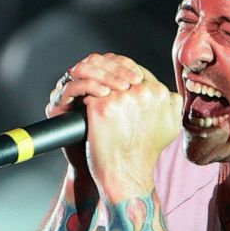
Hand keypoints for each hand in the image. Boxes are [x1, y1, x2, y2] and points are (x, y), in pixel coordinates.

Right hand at [47, 53, 145, 172]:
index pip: (112, 61)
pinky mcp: (58, 105)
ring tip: (121, 88)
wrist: (104, 170)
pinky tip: (103, 94)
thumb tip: (172, 94)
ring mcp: (70, 93)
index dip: (126, 65)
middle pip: (98, 60)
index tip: (140, 77)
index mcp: (103, 83)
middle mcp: (85, 84)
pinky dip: (87, 87)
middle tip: (134, 81)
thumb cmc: (127, 146)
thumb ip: (155, 106)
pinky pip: (71, 87)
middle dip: (117, 68)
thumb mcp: (146, 123)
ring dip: (104, 75)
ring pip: (84, 69)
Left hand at [83, 64, 182, 201]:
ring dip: (97, 86)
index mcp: (160, 93)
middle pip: (120, 74)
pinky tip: (83, 107)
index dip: (125, 79)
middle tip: (102, 89)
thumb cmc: (145, 154)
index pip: (138, 73)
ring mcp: (120, 99)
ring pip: (104, 81)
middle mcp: (142, 92)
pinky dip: (85, 99)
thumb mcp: (171, 126)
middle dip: (110, 80)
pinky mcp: (100, 107)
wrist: (126, 175)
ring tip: (92, 97)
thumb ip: (171, 104)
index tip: (118, 89)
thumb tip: (167, 93)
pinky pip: (89, 93)